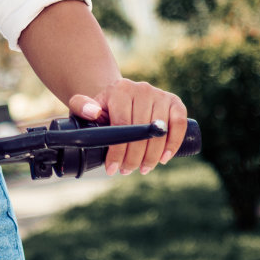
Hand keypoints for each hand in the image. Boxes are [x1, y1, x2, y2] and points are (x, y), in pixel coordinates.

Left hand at [67, 78, 187, 176]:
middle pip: (141, 131)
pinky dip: (174, 143)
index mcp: (120, 90)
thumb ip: (80, 106)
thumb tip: (93, 112)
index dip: (118, 151)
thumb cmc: (103, 107)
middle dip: (134, 157)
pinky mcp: (174, 101)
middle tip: (127, 171)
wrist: (122, 96)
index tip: (112, 169)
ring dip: (152, 155)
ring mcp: (160, 94)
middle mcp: (142, 88)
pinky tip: (164, 158)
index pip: (122, 126)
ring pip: (160, 130)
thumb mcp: (85, 105)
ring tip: (143, 168)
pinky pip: (179, 123)